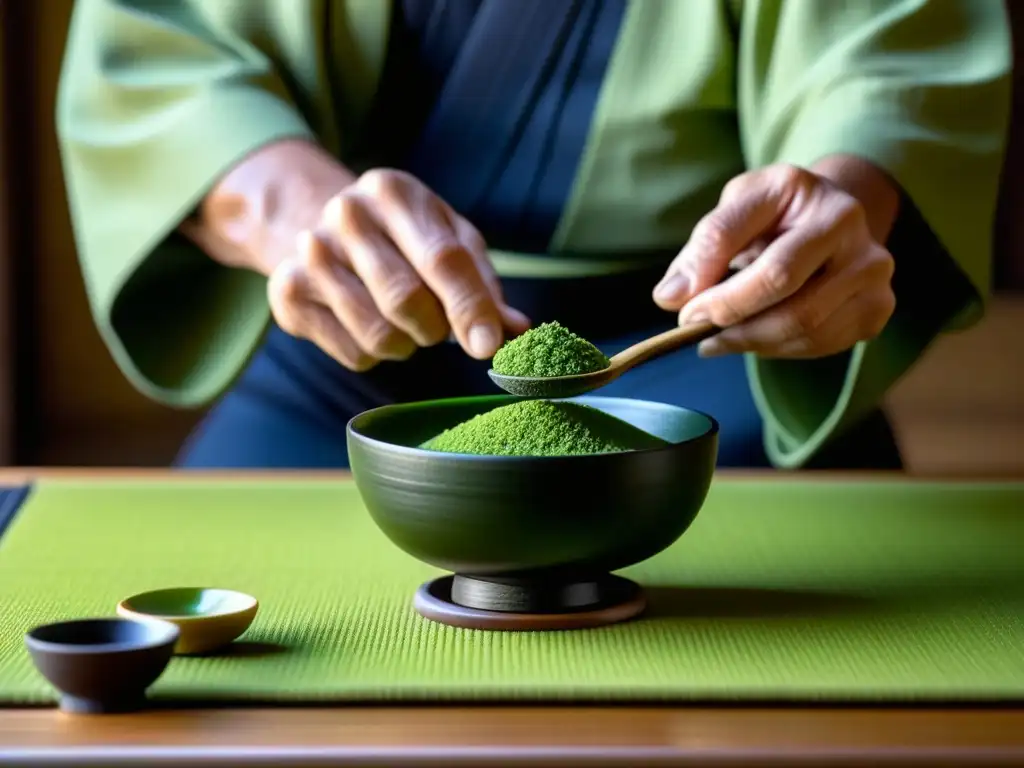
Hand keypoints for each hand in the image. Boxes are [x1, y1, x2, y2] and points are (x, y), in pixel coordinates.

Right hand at [268, 169, 529, 370]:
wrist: (323, 228)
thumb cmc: (405, 238)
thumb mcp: (451, 242)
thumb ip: (483, 287)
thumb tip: (516, 333)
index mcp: (393, 192)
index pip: (441, 259)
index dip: (469, 307)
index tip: (488, 346)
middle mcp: (345, 214)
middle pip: (405, 300)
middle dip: (434, 327)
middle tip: (436, 323)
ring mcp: (310, 254)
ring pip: (378, 334)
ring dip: (406, 343)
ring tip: (402, 320)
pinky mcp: (287, 294)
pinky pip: (352, 353)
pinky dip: (373, 353)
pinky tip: (367, 321)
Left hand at [653, 163, 896, 358]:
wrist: (832, 220)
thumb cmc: (774, 215)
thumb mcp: (733, 210)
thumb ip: (703, 247)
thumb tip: (670, 296)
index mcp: (800, 187)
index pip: (743, 241)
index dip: (712, 287)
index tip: (681, 311)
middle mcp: (848, 222)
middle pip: (782, 285)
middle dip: (730, 316)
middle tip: (695, 331)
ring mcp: (871, 267)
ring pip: (803, 324)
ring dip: (750, 340)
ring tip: (718, 338)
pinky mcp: (877, 307)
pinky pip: (820, 343)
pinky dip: (779, 348)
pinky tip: (756, 338)